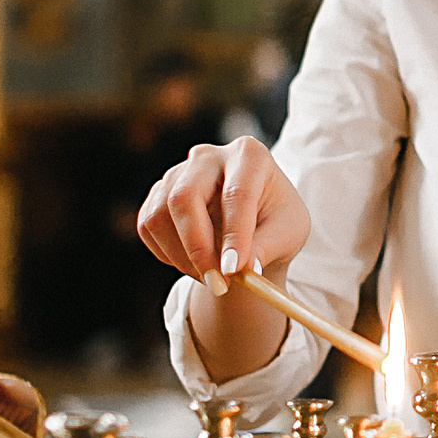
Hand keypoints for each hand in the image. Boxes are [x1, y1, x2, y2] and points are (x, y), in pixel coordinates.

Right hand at [137, 137, 310, 285]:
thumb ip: (268, 248)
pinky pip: (148, 227)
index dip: (234, 235)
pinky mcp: (158, 193)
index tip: (234, 270)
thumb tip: (247, 269)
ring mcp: (178, 172)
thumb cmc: (275, 221)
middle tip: (216, 283)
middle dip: (197, 247)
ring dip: (183, 257)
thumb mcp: (289, 233)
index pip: (237, 194)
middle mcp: (209, 156)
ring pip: (160, 216)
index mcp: (250, 155)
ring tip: (213, 277)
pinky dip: (168, 254)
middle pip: (185, 196)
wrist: (253, 220)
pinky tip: (195, 263)